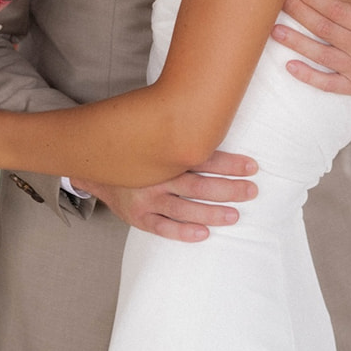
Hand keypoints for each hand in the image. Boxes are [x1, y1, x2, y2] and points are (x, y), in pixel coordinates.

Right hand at [84, 149, 258, 242]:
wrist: (99, 168)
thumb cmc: (138, 151)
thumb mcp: (155, 136)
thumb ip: (180, 134)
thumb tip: (215, 118)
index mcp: (163, 153)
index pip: (201, 157)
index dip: (228, 162)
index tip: (252, 166)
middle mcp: (156, 176)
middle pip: (197, 184)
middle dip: (227, 188)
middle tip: (251, 191)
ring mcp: (146, 199)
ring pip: (183, 208)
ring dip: (211, 212)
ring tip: (234, 215)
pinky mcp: (139, 218)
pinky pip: (162, 227)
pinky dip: (182, 232)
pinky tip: (203, 233)